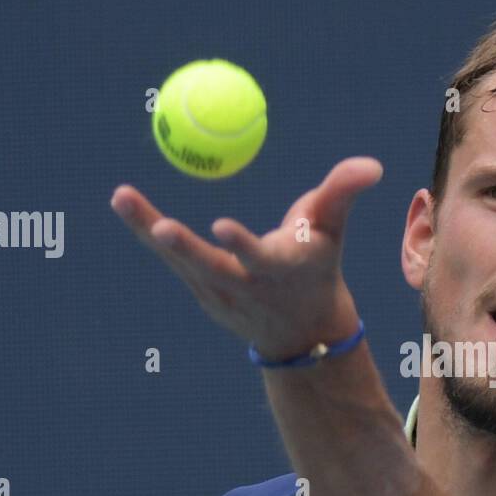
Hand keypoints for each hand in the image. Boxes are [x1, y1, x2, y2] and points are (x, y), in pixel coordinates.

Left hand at [110, 156, 383, 360]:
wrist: (300, 331)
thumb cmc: (317, 264)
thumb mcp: (333, 230)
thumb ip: (343, 193)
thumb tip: (373, 164)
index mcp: (280, 269)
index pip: (259, 258)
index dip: (241, 245)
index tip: (221, 226)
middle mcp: (245, 287)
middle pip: (209, 266)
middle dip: (182, 247)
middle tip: (158, 224)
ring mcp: (218, 294)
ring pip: (179, 260)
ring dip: (147, 229)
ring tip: (121, 195)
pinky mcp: (200, 293)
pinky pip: (171, 258)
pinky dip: (149, 231)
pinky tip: (129, 206)